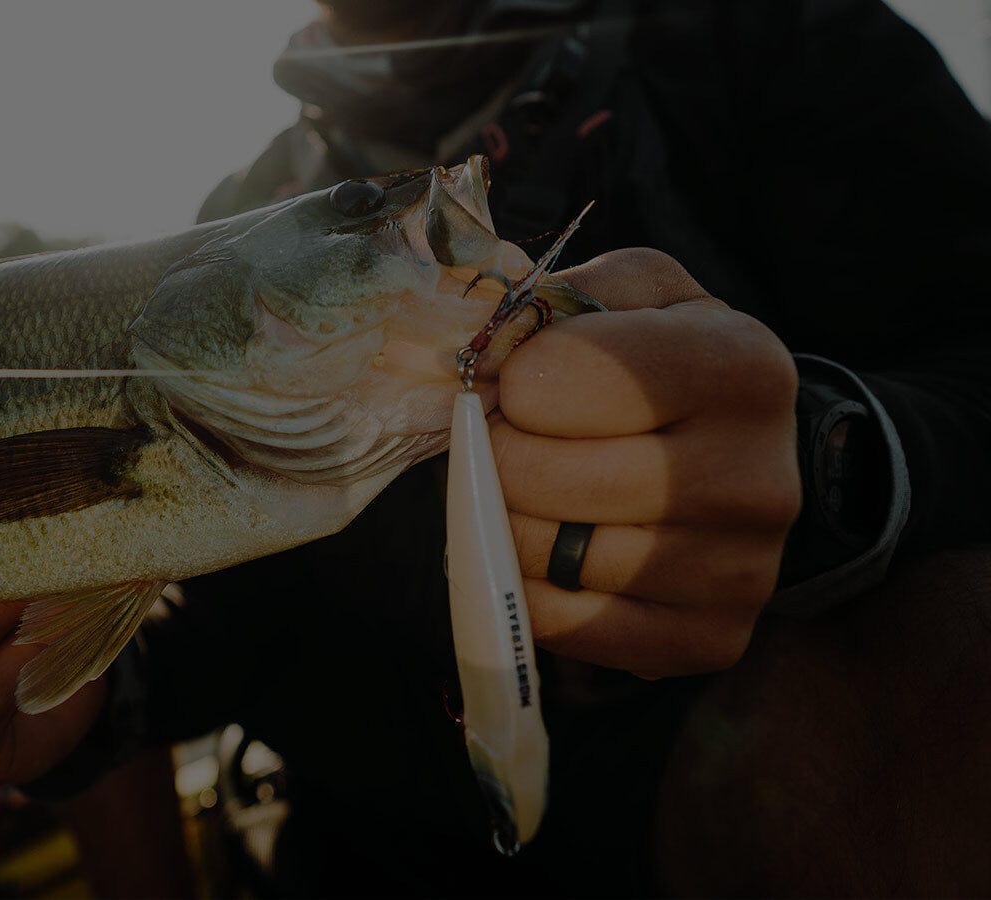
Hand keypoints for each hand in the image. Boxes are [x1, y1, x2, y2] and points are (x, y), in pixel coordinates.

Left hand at [494, 248, 800, 676]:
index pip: (546, 381)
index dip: (506, 382)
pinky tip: (555, 553)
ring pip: (538, 553)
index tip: (519, 383)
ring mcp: (740, 572)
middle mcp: (756, 477)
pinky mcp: (709, 641)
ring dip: (505, 522)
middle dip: (495, 454)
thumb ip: (547, 301)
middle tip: (512, 442)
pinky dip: (529, 590)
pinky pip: (560, 625)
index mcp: (740, 366)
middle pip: (533, 475)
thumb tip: (472, 354)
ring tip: (536, 493)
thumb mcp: (627, 295)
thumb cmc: (667, 361)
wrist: (746, 453)